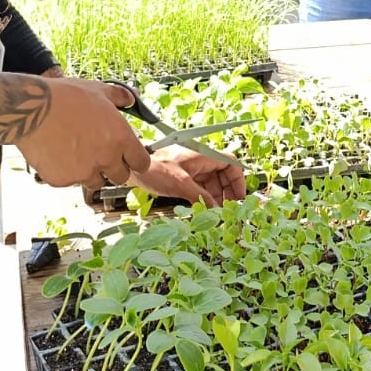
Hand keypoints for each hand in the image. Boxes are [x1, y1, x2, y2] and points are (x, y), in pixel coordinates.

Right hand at [16, 78, 151, 190]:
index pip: (141, 163)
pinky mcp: (63, 180)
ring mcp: (84, 172)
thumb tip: (133, 97)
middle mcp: (106, 159)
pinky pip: (70, 182)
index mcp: (120, 138)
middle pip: (121, 177)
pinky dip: (67, 172)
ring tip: (76, 152)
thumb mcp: (99, 90)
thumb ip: (121, 97)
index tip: (131, 160)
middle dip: (114, 168)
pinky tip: (58, 154)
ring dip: (91, 172)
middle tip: (102, 155)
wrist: (32, 109)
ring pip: (95, 181)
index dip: (137, 161)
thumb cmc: (66, 97)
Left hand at [132, 144, 247, 207]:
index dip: (238, 180)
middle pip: (223, 175)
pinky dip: (204, 198)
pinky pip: (200, 187)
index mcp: (203, 156)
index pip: (230, 164)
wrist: (131, 166)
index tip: (239, 198)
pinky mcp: (183, 177)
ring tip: (216, 214)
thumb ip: (200, 197)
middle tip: (228, 210)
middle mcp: (200, 161)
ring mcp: (192, 169)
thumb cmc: (155, 169)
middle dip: (228, 192)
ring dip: (216, 197)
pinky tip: (203, 210)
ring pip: (212, 182)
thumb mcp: (180, 184)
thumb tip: (216, 211)